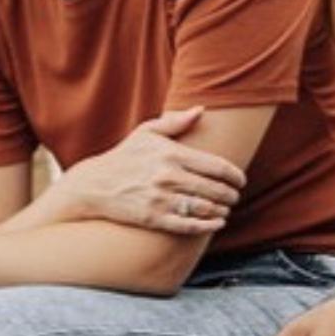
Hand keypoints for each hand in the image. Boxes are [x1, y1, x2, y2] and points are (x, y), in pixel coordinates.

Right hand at [57, 108, 244, 233]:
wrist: (93, 185)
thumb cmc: (124, 157)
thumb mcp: (146, 133)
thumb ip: (175, 121)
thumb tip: (201, 110)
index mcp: (172, 154)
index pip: (216, 166)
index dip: (235, 175)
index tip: (240, 180)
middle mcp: (168, 176)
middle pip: (214, 189)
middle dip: (230, 195)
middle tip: (234, 197)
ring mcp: (160, 199)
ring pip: (204, 208)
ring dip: (222, 211)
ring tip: (226, 211)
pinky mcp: (152, 218)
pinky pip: (188, 225)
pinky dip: (207, 226)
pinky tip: (216, 224)